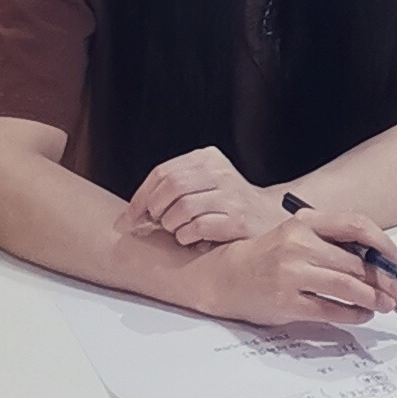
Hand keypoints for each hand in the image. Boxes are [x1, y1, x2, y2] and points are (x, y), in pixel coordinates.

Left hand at [116, 146, 286, 245]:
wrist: (267, 218)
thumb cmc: (227, 203)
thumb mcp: (204, 182)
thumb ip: (176, 187)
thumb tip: (135, 210)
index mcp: (207, 158)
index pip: (163, 172)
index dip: (141, 196)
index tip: (129, 217)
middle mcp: (220, 172)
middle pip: (171, 186)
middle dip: (155, 209)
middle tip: (154, 223)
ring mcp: (230, 195)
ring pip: (182, 207)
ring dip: (171, 224)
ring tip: (175, 230)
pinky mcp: (237, 220)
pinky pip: (198, 227)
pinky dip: (186, 236)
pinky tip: (190, 238)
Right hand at [187, 210, 396, 326]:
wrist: (226, 275)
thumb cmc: (266, 257)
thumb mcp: (296, 236)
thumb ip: (329, 243)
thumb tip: (374, 261)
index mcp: (304, 221)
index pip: (355, 225)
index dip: (383, 244)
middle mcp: (299, 243)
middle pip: (356, 262)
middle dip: (385, 281)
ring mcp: (292, 272)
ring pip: (347, 286)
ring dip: (373, 298)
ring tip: (385, 305)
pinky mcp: (287, 301)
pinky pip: (330, 310)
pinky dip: (352, 314)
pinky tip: (361, 315)